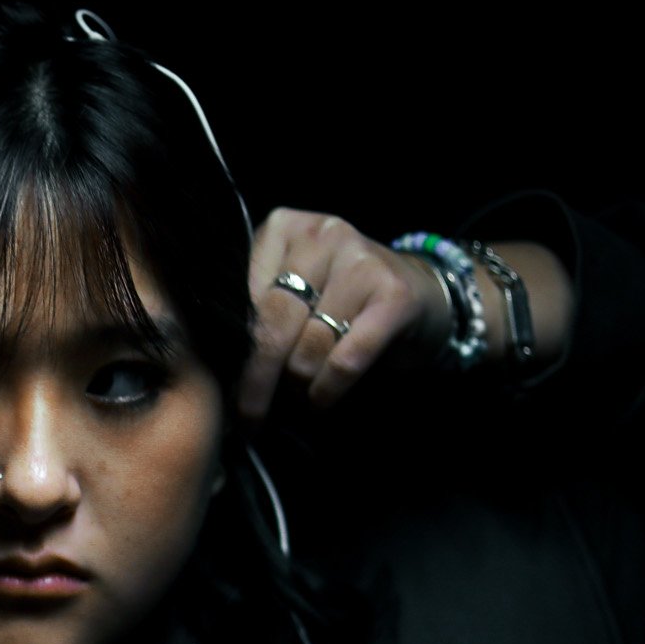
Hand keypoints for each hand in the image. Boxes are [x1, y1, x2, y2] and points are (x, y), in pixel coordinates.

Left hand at [237, 208, 451, 426]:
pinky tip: (321, 400)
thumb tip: (224, 364)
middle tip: (250, 416)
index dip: (233, 349)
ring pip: (308, 348)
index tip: (225, 385)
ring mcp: (361, 261)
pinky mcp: (393, 295)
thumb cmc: (340, 296)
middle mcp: (323, 234)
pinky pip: (345, 359)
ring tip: (298, 395)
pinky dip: (328, 389)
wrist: (420, 291)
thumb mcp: (293, 287)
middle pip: (273, 324)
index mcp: (284, 227)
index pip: (242, 299)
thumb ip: (260, 309)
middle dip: (258, 380)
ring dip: (298, 385)